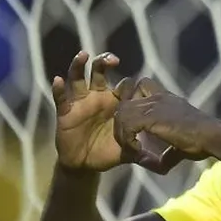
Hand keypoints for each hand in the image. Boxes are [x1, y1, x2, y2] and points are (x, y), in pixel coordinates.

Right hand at [51, 51, 167, 172]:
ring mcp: (81, 102)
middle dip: (104, 62)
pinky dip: (58, 89)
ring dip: (79, 66)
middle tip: (112, 59)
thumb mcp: (129, 150)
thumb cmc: (109, 152)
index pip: (123, 85)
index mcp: (115, 102)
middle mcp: (98, 97)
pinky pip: (60, 98)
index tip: (134, 89)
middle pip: (99, 72)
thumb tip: (162, 161)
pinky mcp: (65, 111)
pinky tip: (58, 80)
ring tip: (83, 55)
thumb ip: (144, 151)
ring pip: (78, 78)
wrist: (86, 164)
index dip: (129, 85)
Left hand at [113, 79, 216, 166]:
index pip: (142, 85)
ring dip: (122, 133)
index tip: (136, 126)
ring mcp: (154, 106)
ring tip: (132, 149)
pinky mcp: (151, 117)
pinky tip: (138, 151)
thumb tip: (155, 167)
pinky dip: (128, 140)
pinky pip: (127, 125)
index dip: (133, 103)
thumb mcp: (179, 146)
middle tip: (130, 143)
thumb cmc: (202, 141)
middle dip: (122, 123)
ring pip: (122, 113)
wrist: (212, 136)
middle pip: (125, 102)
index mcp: (166, 99)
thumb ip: (165, 154)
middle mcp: (158, 98)